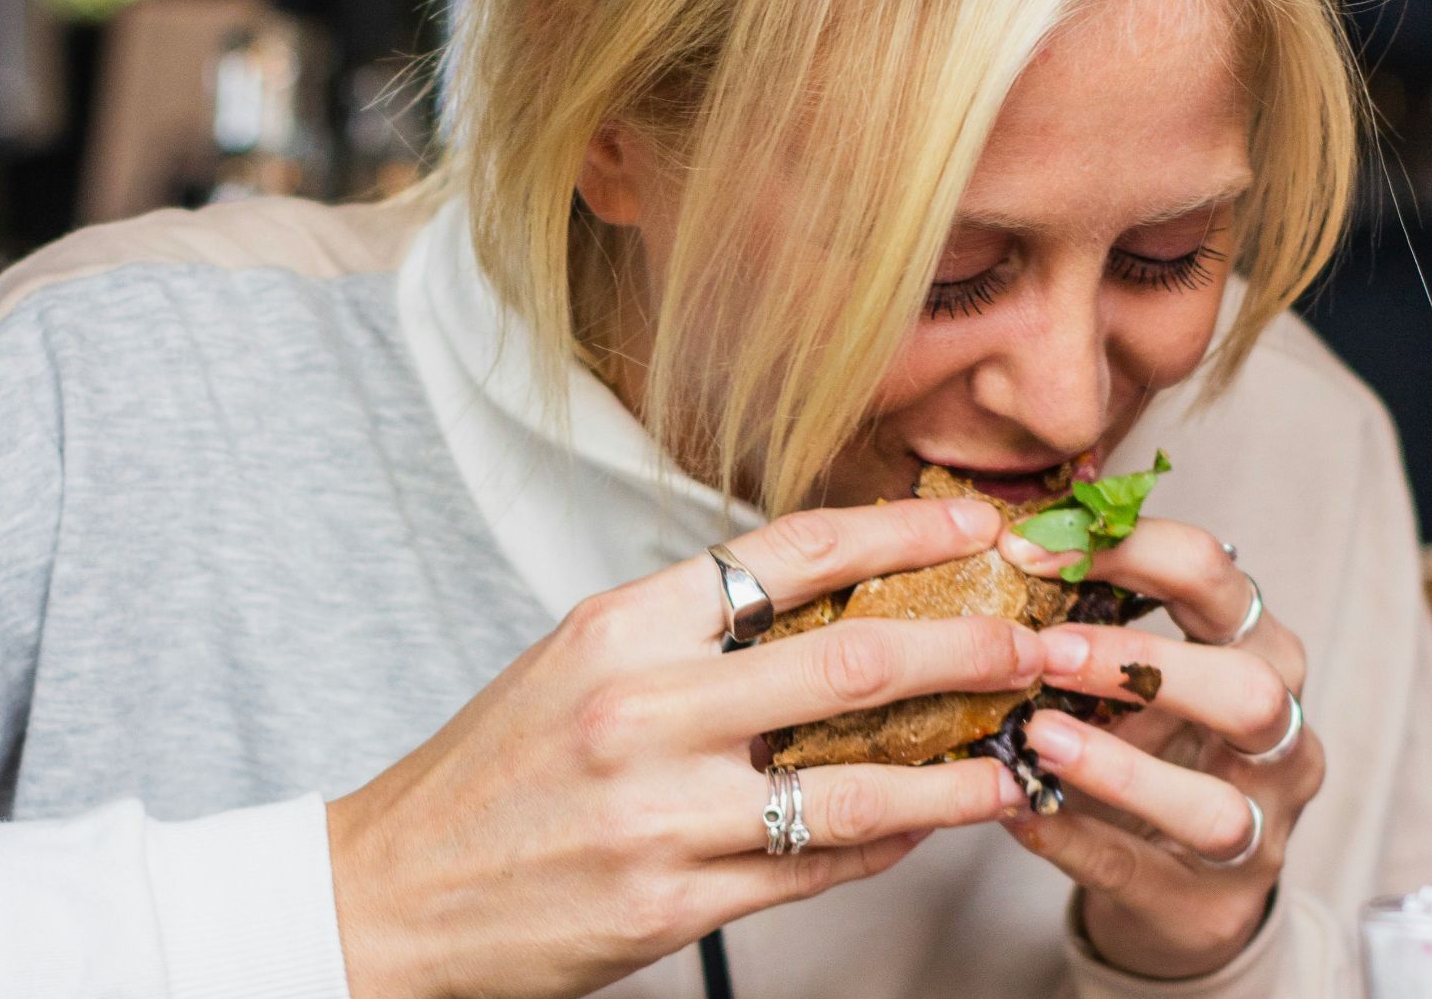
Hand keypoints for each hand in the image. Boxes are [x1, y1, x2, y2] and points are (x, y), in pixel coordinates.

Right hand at [327, 497, 1045, 998]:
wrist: (390, 892)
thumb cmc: (491, 771)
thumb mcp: (578, 664)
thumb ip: (694, 634)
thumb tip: (829, 608)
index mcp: (623, 626)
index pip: (791, 552)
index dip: (903, 532)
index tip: (980, 526)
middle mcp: (644, 709)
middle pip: (854, 660)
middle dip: (972, 647)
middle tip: (1040, 642)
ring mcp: (661, 812)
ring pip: (857, 784)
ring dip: (958, 770)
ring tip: (1018, 759)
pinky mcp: (671, 904)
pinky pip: (815, 868)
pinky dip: (886, 842)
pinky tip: (926, 824)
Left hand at [998, 519, 1322, 978]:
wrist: (1178, 884)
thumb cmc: (1149, 747)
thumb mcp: (1132, 675)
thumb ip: (1088, 616)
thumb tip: (999, 540)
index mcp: (1257, 650)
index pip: (1214, 575)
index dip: (1125, 550)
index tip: (1027, 549)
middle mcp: (1278, 737)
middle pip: (1250, 689)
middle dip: (1144, 664)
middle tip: (1046, 653)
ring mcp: (1258, 830)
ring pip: (1214, 805)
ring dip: (1118, 768)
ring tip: (1036, 737)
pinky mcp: (1209, 905)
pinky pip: (1139, 872)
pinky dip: (1073, 840)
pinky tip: (1017, 812)